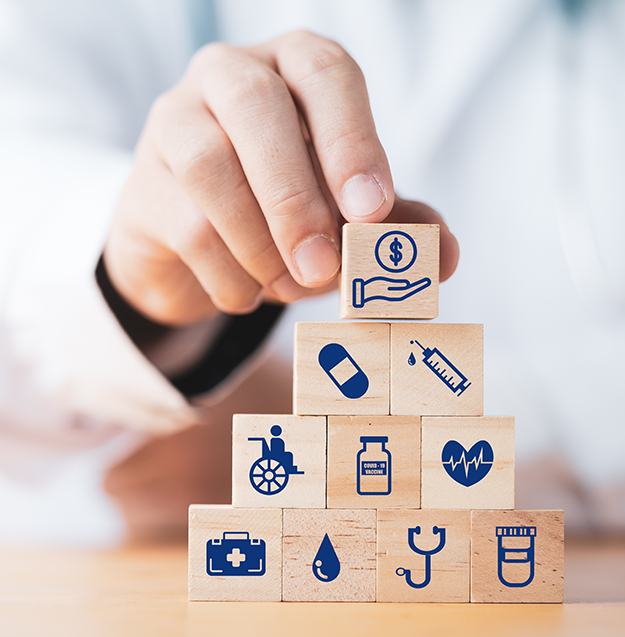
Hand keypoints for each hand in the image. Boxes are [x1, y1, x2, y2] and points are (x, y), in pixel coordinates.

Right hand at [104, 31, 458, 324]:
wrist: (196, 246)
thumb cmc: (280, 215)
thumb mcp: (344, 217)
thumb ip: (395, 229)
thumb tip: (443, 256)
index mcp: (292, 70)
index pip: (326, 73)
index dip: (353, 140)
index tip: (373, 212)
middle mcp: (228, 77)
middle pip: (258, 108)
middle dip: (296, 197)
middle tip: (323, 267)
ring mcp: (175, 123)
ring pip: (212, 169)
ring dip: (261, 245)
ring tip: (289, 285)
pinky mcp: (143, 185)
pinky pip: (188, 228)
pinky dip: (231, 277)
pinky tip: (248, 291)